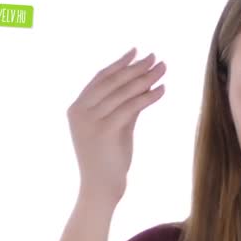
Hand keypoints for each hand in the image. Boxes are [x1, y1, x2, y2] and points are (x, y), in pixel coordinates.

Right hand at [67, 47, 166, 205]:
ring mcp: (90, 120)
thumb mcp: (115, 128)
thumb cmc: (108, 160)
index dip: (119, 63)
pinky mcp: (105, 130)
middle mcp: (80, 111)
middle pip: (113, 81)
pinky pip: (131, 107)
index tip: (136, 51)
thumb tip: (143, 85)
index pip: (100, 78)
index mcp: (77, 108)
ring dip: (146, 78)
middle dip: (136, 67)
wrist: (100, 189)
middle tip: (156, 57)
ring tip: (163, 68)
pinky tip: (161, 90)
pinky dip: (148, 97)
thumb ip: (124, 107)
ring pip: (123, 92)